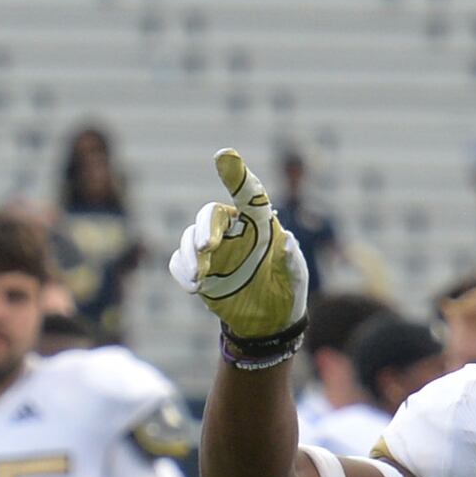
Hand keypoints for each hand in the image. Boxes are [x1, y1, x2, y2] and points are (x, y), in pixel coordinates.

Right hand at [168, 148, 310, 344]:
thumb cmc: (287, 288)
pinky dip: (182, 270)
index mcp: (258, 222)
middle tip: (207, 246)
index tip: (224, 155)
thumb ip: (291, 259)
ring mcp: (212, 249)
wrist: (270, 321)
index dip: (236, 173)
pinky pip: (180, 262)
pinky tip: (194, 286)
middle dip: (205, 227)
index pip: (248, 193)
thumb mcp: (295, 276)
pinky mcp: (198, 269)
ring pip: (190, 238)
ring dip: (190, 254)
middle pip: (210, 215)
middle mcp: (232, 229)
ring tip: (199, 278)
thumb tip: (287, 239)